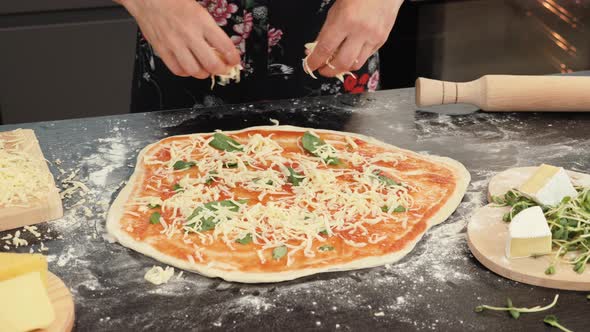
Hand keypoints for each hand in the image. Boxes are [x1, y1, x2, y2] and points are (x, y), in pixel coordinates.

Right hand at [117, 0, 240, 78]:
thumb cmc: (172, 0)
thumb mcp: (198, 9)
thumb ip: (210, 27)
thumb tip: (221, 44)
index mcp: (201, 21)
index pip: (224, 46)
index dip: (233, 58)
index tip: (234, 60)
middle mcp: (189, 34)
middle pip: (211, 63)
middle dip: (221, 69)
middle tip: (223, 68)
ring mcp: (175, 44)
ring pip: (195, 70)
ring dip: (204, 73)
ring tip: (206, 70)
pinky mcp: (162, 49)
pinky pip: (177, 69)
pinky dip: (186, 72)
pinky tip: (189, 68)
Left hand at [306, 0, 402, 77]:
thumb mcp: (336, 8)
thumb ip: (327, 29)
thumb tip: (317, 48)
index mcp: (345, 20)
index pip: (325, 49)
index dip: (315, 61)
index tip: (309, 66)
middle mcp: (361, 31)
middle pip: (341, 63)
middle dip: (329, 71)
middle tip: (322, 69)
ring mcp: (374, 36)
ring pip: (356, 64)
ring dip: (343, 68)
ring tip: (335, 65)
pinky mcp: (382, 39)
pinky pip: (367, 56)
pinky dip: (356, 59)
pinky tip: (350, 53)